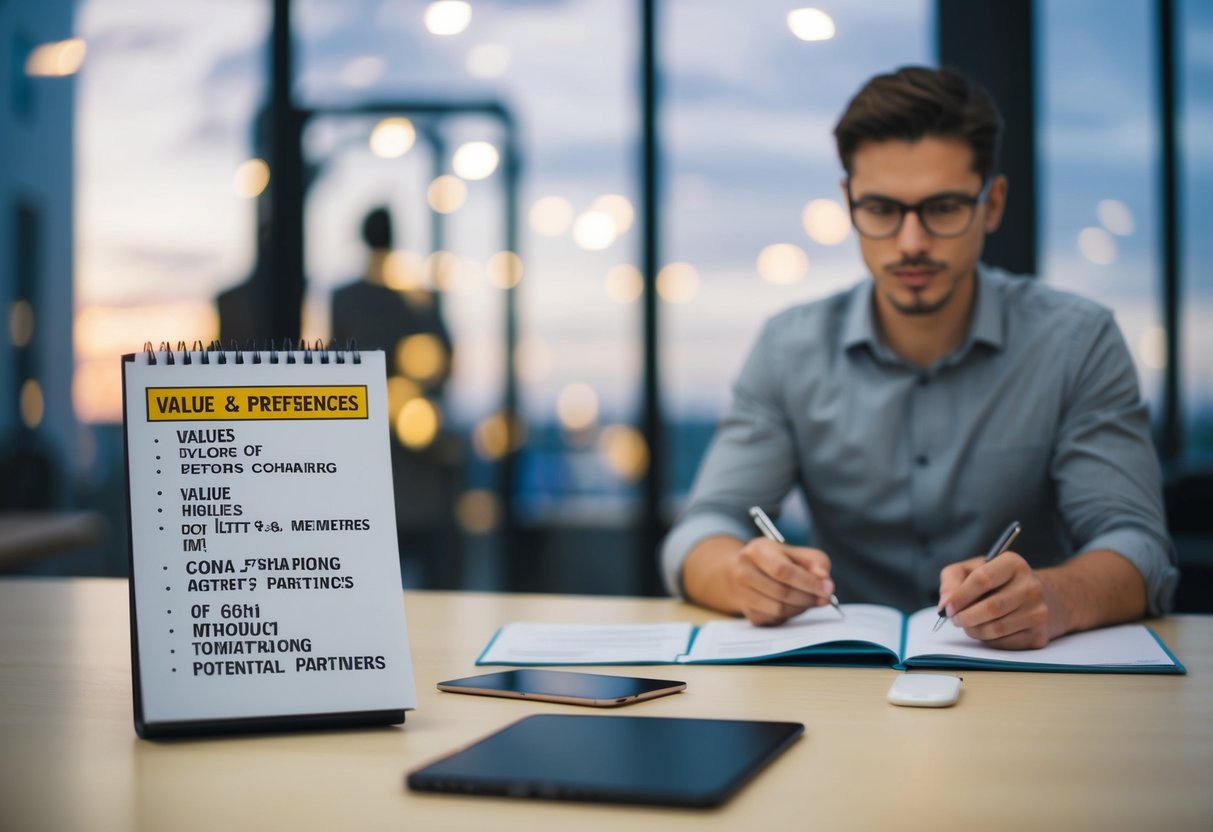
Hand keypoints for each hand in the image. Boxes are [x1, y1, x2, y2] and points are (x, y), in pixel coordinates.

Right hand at [727, 537, 834, 625]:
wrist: (743, 571)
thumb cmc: (776, 560)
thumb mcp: (795, 552)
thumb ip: (815, 562)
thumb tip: (825, 581)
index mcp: (757, 550)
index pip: (783, 570)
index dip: (808, 582)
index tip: (827, 589)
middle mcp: (744, 571)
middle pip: (782, 592)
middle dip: (809, 598)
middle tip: (824, 598)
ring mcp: (743, 594)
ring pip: (779, 609)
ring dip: (801, 608)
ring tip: (810, 600)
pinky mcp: (748, 613)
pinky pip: (775, 619)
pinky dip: (790, 615)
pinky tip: (793, 605)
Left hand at [938, 551, 1060, 648]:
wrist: (1034, 597)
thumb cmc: (995, 582)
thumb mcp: (971, 569)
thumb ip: (952, 579)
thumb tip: (945, 603)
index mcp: (1013, 563)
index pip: (982, 579)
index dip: (960, 596)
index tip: (948, 607)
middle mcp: (1030, 586)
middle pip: (991, 607)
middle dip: (965, 617)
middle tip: (955, 619)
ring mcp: (1038, 611)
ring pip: (997, 628)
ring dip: (974, 630)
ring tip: (968, 624)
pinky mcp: (1039, 634)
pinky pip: (1005, 643)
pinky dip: (988, 640)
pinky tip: (986, 630)